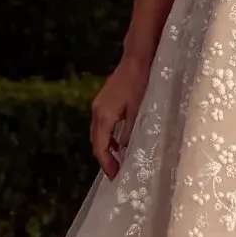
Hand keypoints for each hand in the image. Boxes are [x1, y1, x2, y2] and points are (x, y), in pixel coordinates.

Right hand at [90, 53, 150, 176]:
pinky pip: (100, 125)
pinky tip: (118, 143)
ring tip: (117, 161)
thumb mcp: (139, 111)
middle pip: (95, 142)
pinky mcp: (102, 101)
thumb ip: (130, 132)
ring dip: (104, 148)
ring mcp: (97, 105)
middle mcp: (96, 112)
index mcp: (104, 116)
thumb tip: (124, 151)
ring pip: (96, 133)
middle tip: (115, 172)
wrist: (136, 60)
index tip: (114, 176)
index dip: (106, 164)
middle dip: (103, 159)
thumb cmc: (140, 84)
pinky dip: (106, 136)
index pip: (100, 147)